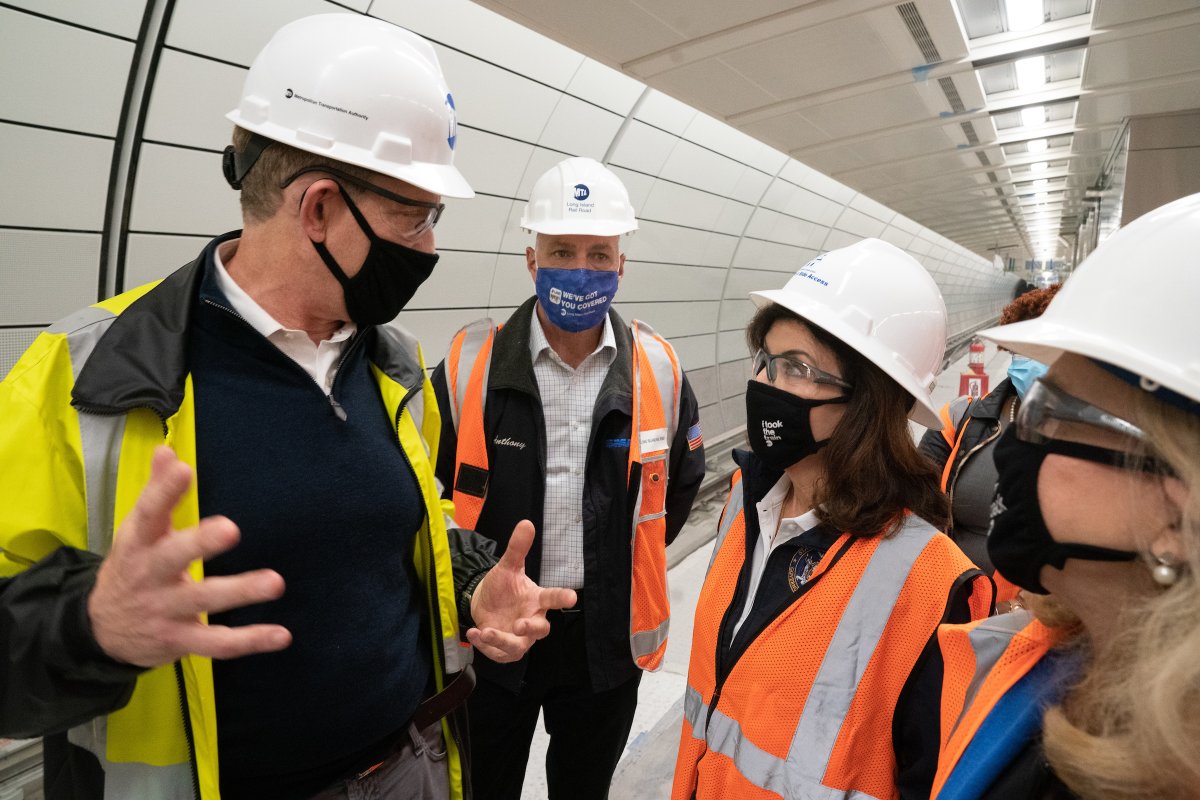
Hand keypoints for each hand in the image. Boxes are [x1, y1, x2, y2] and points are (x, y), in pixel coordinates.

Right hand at [88, 447, 291, 666]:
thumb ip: (157, 491)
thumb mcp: (138, 530)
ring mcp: (165, 609)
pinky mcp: (180, 639)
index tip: (184, 469)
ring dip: (240, 592)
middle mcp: (150, 574)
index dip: (164, 492)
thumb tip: (168, 450)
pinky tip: (282, 635)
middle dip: (199, 543)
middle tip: (231, 528)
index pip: (147, 514)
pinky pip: (217, 643)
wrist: (100, 629)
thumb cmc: (132, 566)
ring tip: (275, 582)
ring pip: (203, 600)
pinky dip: (250, 640)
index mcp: (139, 542)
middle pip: (173, 557)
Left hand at [467, 520, 575, 662]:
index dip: (562, 598)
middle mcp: (531, 620)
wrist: (484, 604)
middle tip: (520, 625)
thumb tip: (526, 522)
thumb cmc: (502, 587)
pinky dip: (486, 646)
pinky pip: (499, 653)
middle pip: (541, 629)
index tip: (572, 596)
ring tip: (487, 632)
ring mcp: (519, 638)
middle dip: (532, 629)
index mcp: (536, 599)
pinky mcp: (504, 649)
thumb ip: (517, 548)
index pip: (552, 598)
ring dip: (503, 641)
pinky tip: (475, 633)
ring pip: (518, 646)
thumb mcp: (507, 566)